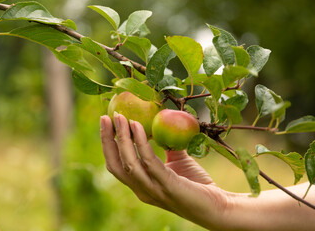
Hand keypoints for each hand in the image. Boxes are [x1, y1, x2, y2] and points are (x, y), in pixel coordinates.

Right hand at [100, 113, 231, 229]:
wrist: (220, 206)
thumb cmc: (198, 184)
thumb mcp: (178, 162)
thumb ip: (167, 149)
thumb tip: (160, 126)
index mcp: (142, 185)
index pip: (117, 165)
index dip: (108, 145)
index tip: (107, 123)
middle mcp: (143, 190)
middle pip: (116, 165)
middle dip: (107, 140)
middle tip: (105, 117)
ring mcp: (153, 190)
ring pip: (129, 163)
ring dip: (122, 139)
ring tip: (121, 117)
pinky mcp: (167, 186)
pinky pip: (149, 162)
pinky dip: (141, 143)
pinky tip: (139, 126)